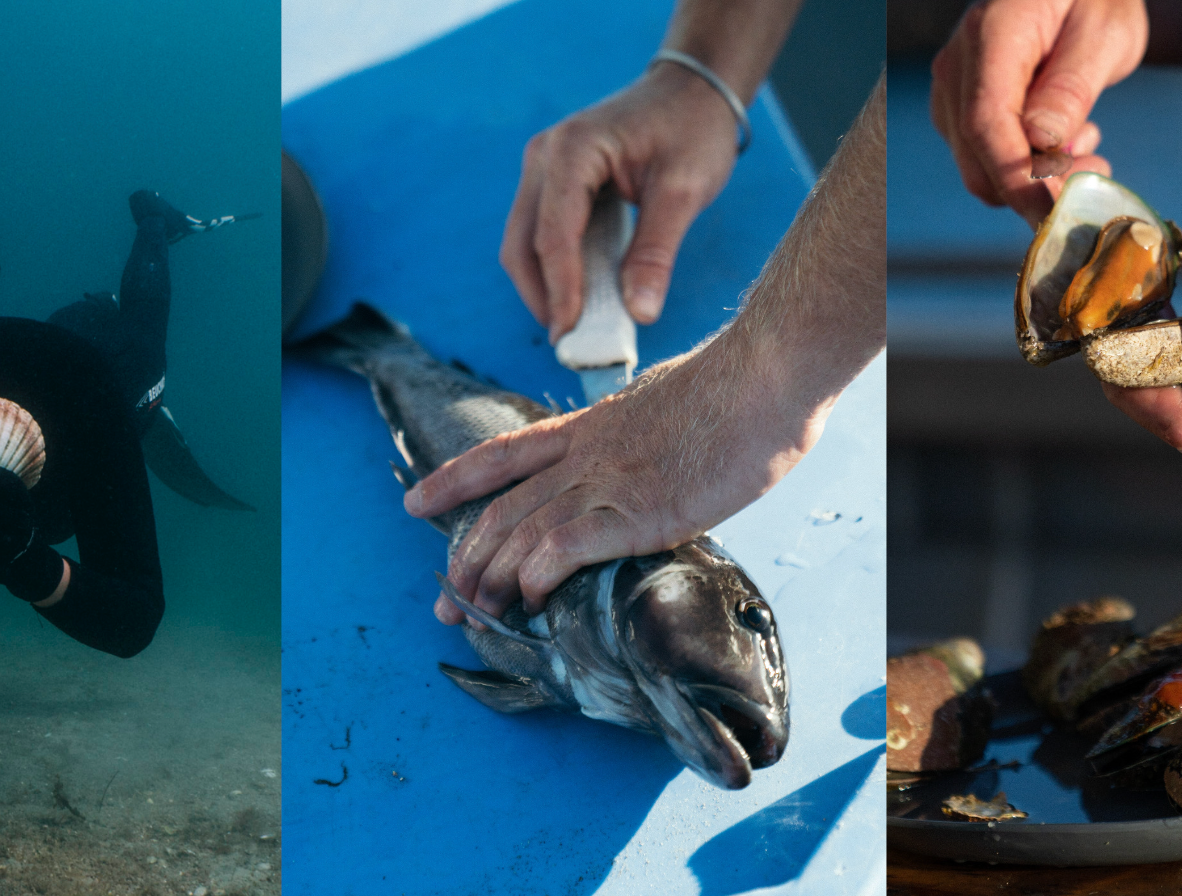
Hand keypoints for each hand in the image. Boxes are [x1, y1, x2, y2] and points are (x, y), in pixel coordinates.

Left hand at [405, 346, 827, 623]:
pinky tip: (533, 598)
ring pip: (525, 532)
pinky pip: (568, 547)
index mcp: (590, 426)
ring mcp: (608, 482)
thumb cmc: (736, 388)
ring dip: (494, 578)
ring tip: (477, 612)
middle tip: (448, 599)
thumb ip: (640, 431)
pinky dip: (541, 575)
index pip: (503, 454)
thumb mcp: (665, 402)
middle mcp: (586, 455)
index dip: (454, 480)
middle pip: (504, 508)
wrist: (766, 375)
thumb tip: (646, 446)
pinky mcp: (638, 511)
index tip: (416, 503)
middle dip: (468, 557)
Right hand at [502, 62, 739, 340]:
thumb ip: (657, 251)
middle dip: (543, 297)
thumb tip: (638, 313)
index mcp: (572, 150)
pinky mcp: (553, 184)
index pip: (553, 234)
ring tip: (576, 329)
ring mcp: (543, 169)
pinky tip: (582, 300)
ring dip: (545, 288)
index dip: (561, 290)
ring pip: (524, 243)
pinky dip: (556, 271)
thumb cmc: (692, 130)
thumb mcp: (684, 190)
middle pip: (522, 243)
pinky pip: (541, 236)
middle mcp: (544, 157)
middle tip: (570, 344)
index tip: (572, 336)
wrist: (693, 90)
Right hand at [929, 0, 1145, 223]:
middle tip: (1096, 174)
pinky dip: (1024, 167)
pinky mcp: (960, 107)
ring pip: (978, 166)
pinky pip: (983, 156)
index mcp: (991, 36)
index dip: (1018, 179)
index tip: (1056, 212)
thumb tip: (1042, 142)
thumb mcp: (1104, 32)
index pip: (987, 124)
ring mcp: (952, 89)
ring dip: (1034, 179)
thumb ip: (1072, 86)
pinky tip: (1063, 141)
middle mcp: (957, 66)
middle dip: (1035, 187)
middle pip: (977, 157)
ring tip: (1087, 147)